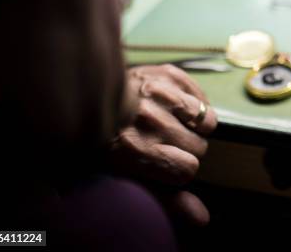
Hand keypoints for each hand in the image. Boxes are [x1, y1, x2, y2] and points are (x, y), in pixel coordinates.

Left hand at [111, 64, 217, 225]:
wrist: (84, 98)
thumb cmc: (106, 142)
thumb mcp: (129, 177)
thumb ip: (167, 199)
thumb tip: (203, 218)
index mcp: (137, 150)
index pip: (188, 168)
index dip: (179, 168)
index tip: (163, 162)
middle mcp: (149, 119)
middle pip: (199, 146)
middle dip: (185, 147)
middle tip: (162, 140)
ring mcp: (159, 92)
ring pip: (207, 120)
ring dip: (194, 124)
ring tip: (171, 122)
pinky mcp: (168, 73)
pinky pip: (202, 97)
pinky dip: (195, 103)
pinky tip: (175, 106)